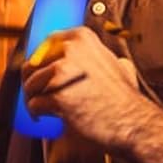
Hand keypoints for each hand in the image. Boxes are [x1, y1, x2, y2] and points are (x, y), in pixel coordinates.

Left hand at [21, 26, 143, 149]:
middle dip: (31, 82)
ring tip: (42, 109)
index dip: (40, 60)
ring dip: (31, 99)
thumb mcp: (122, 68)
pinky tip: (44, 118)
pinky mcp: (57, 97)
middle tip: (37, 94)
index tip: (39, 72)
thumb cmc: (125, 100)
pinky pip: (34, 105)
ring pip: (30, 85)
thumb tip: (118, 62)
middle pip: (33, 65)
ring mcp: (63, 73)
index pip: (46, 43)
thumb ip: (112, 60)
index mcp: (82, 39)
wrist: (132, 123)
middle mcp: (71, 50)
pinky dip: (35, 113)